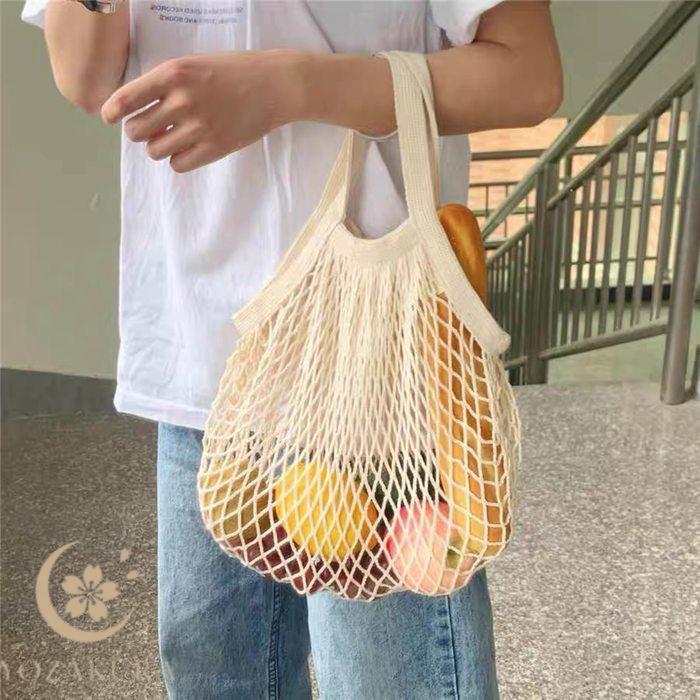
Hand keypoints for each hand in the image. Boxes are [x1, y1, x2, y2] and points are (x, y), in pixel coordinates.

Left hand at [101, 50, 304, 172]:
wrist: (274, 85)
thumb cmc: (233, 72)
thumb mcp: (193, 64)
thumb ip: (165, 83)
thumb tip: (136, 109)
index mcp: (173, 74)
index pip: (126, 99)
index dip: (111, 112)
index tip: (109, 118)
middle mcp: (182, 101)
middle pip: (136, 131)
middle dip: (139, 131)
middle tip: (152, 127)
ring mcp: (200, 127)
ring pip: (155, 151)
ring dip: (158, 147)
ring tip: (173, 138)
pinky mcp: (215, 148)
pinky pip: (178, 164)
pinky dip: (178, 159)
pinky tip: (188, 148)